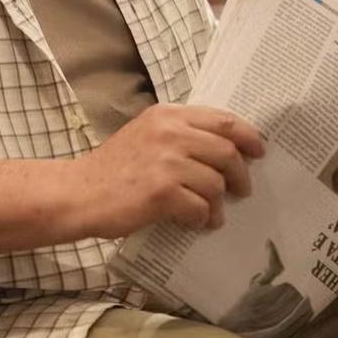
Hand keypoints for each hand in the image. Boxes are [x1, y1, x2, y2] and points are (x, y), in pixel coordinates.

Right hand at [75, 103, 263, 240]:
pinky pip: (200, 207)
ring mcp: (166, 162)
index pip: (223, 120)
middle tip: (242, 190)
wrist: (78, 193)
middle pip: (227, 151)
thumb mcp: (146, 135)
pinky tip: (194, 222)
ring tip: (212, 214)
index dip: (248, 136)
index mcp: (167, 115)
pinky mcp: (162, 192)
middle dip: (240, 174)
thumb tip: (226, 150)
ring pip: (216, 183)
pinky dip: (202, 219)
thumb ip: (180, 135)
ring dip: (218, 203)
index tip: (259, 150)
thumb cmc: (113, 169)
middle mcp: (169, 133)